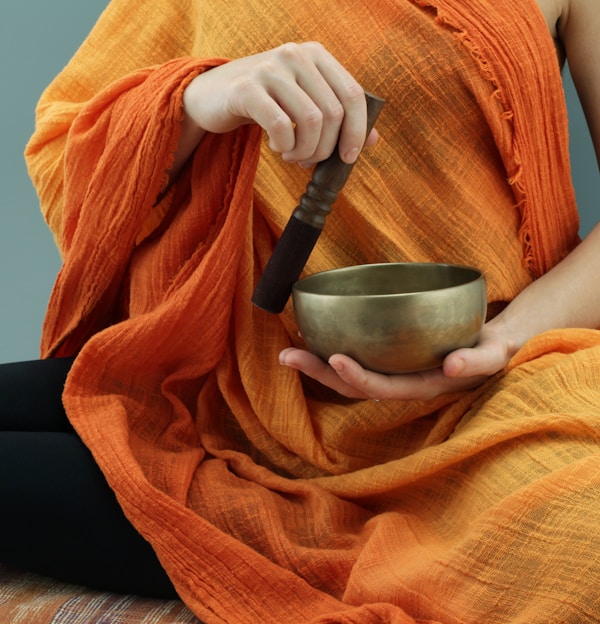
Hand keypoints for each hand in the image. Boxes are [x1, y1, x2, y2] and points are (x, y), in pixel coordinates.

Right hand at [183, 42, 377, 166]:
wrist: (213, 95)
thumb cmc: (266, 102)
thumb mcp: (303, 102)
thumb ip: (337, 116)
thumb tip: (373, 140)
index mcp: (317, 55)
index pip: (353, 94)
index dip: (357, 131)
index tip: (349, 157)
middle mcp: (296, 55)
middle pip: (332, 113)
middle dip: (324, 149)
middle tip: (308, 161)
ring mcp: (271, 68)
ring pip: (311, 122)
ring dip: (304, 151)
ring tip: (292, 156)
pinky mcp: (247, 88)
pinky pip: (281, 126)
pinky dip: (284, 146)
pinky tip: (277, 146)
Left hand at [279, 322, 514, 400]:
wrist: (488, 349)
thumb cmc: (490, 351)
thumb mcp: (494, 356)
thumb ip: (477, 361)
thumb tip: (453, 366)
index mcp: (422, 386)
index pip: (384, 388)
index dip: (358, 377)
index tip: (335, 359)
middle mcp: (401, 383)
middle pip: (353, 386)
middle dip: (320, 372)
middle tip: (287, 356)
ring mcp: (392, 373)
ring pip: (348, 377)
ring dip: (317, 365)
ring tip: (288, 352)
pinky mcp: (388, 360)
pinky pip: (356, 360)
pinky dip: (332, 351)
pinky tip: (314, 337)